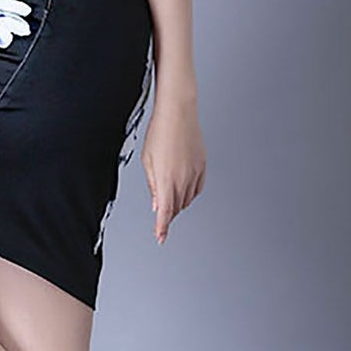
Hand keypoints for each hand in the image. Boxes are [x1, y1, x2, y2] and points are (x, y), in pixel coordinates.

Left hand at [141, 97, 205, 244]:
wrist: (178, 113)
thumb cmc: (160, 132)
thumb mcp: (148, 161)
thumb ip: (153, 186)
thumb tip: (157, 204)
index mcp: (166, 179)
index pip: (165, 212)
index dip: (163, 228)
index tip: (161, 237)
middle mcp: (183, 179)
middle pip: (177, 207)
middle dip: (169, 213)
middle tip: (161, 214)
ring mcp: (195, 173)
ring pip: (187, 199)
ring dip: (178, 203)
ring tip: (170, 196)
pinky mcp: (203, 166)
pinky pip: (198, 188)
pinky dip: (190, 193)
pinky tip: (184, 188)